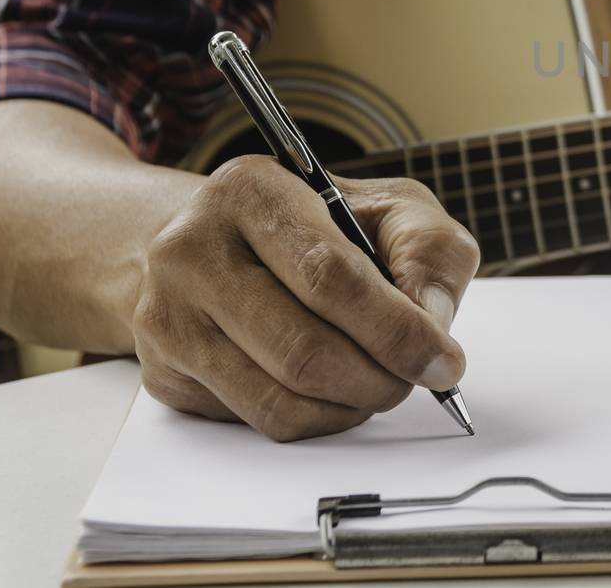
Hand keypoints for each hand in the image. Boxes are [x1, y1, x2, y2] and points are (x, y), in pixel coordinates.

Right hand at [132, 155, 480, 440]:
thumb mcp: (388, 207)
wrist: (216, 242)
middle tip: (417, 379)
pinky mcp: (166, 372)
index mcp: (250, 191)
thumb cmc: (317, 224)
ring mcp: (169, 316)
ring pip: (280, 396)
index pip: (330, 276)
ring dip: (352, 405)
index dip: (397, 329)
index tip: (444, 360)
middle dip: (380, 377)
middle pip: (304, 348)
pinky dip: (317, 419)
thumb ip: (428, 250)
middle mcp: (193, 250)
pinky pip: (258, 420)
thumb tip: (432, 322)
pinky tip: (337, 391)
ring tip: (383, 383)